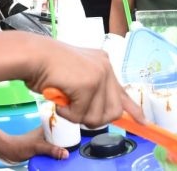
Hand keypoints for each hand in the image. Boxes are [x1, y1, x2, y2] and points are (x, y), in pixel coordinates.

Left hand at [0, 126, 68, 163]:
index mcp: (46, 127)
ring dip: (61, 147)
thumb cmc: (20, 144)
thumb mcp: (38, 147)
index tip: (77, 133)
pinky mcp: (41, 147)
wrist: (9, 151)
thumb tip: (65, 154)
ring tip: (68, 150)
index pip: (61, 125)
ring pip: (56, 142)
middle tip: (74, 144)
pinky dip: (55, 152)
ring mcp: (43, 140)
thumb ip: (51, 150)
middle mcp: (46, 133)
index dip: (69, 128)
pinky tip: (58, 156)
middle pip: (60, 135)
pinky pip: (52, 149)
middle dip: (67, 140)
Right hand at [24, 39, 144, 128]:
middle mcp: (106, 68)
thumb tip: (102, 112)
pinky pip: (80, 115)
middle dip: (94, 118)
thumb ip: (92, 90)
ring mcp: (99, 75)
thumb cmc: (46, 66)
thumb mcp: (76, 76)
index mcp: (103, 63)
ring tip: (65, 99)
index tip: (143, 122)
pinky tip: (59, 97)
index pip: (123, 92)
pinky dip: (66, 113)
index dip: (133, 110)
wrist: (34, 55)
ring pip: (97, 117)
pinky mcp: (89, 84)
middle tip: (75, 109)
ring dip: (77, 115)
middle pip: (113, 111)